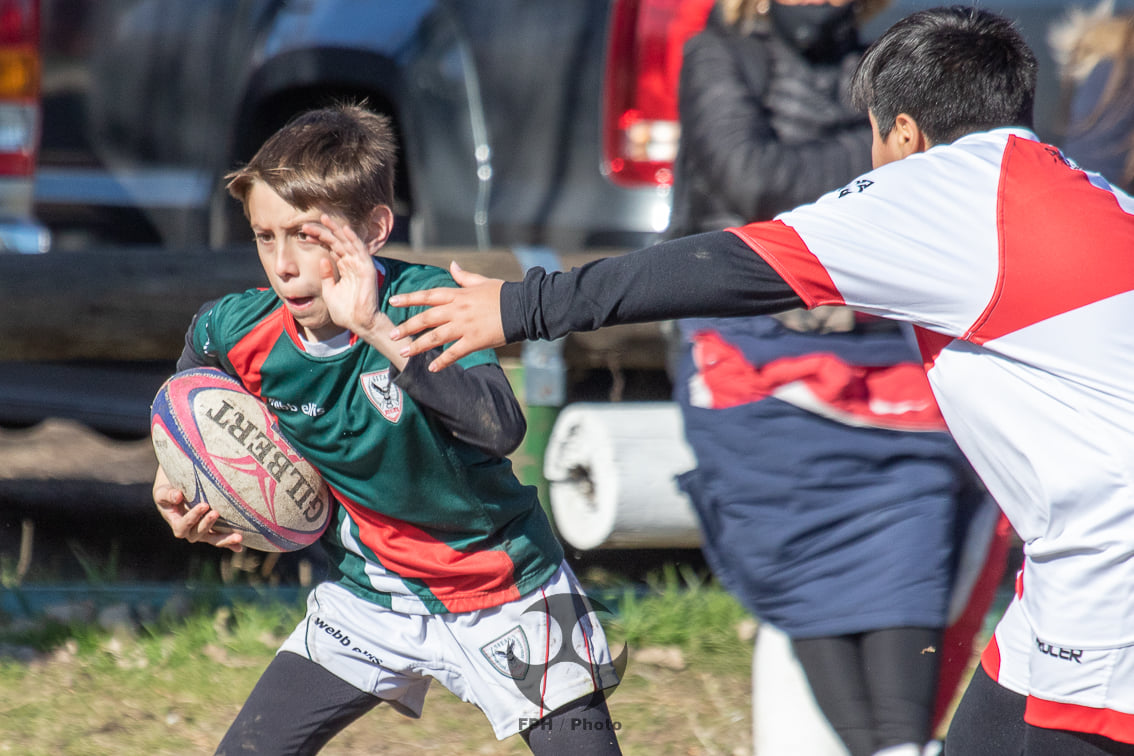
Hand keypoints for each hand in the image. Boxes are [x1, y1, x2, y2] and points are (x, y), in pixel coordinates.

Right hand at [153, 465, 243, 551]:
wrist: (178, 491)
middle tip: (216, 512)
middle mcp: (189, 531)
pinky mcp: (213, 530)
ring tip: (238, 537)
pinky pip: (221, 539)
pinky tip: (240, 547)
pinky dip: (230, 543)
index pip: (183, 526)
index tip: (204, 505)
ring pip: (212, 540)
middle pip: (197, 534)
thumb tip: (177, 496)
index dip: (192, 518)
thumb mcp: (163, 491)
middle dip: (207, 524)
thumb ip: (168, 494)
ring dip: (224, 540)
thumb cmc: (168, 491)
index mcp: (176, 523)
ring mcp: (203, 532)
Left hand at [306, 214, 380, 335]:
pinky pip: (360, 250)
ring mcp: (360, 265)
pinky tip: (344, 230)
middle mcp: (352, 263)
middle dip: (325, 231)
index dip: (318, 239)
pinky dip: (353, 239)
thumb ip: (326, 276)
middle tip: (309, 222)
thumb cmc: (345, 310)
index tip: (304, 234)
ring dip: (337, 230)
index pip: (331, 248)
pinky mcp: (367, 269)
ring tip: (324, 219)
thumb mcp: (329, 290)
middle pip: (338, 242)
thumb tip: (322, 260)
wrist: (358, 322)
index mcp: (344, 267)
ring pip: (347, 242)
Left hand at [389, 261, 505, 371]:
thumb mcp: (481, 282)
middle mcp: (457, 310)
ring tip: (404, 352)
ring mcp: (465, 326)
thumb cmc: (503, 293)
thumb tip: (452, 265)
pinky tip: (432, 368)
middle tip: (392, 334)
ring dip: (418, 345)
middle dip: (407, 326)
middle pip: (427, 317)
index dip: (410, 298)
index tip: (394, 301)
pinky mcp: (475, 341)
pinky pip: (455, 352)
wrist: (523, 306)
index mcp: (458, 294)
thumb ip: (464, 276)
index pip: (428, 295)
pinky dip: (443, 361)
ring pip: (436, 336)